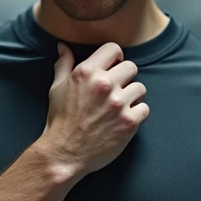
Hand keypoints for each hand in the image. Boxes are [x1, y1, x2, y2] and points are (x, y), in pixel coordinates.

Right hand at [40, 42, 149, 176]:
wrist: (64, 153)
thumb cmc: (60, 120)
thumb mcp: (56, 88)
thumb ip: (64, 64)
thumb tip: (63, 46)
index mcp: (86, 72)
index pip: (113, 49)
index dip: (115, 58)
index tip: (113, 67)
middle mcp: (104, 84)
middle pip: (131, 67)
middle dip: (125, 77)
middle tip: (116, 90)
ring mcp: (118, 103)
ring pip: (140, 88)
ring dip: (132, 96)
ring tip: (119, 107)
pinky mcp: (129, 122)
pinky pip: (144, 108)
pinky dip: (137, 114)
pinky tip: (123, 119)